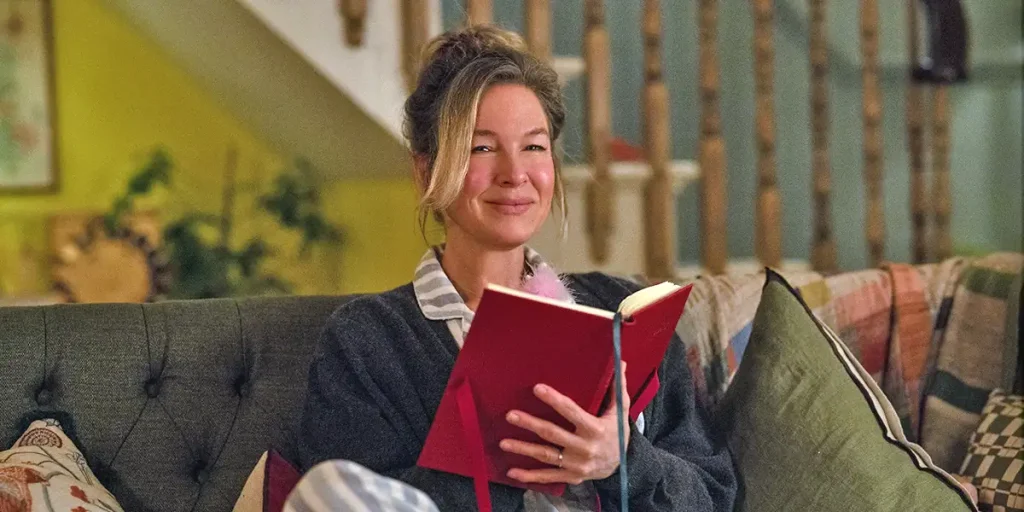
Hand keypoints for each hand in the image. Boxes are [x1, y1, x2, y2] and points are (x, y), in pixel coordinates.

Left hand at [500, 364, 629, 485]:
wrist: (624, 466)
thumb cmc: (618, 433)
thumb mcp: (620, 411)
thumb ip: (617, 387)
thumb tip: (619, 361)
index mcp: (596, 429)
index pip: (572, 411)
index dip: (554, 400)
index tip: (537, 389)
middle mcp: (585, 448)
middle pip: (553, 434)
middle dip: (530, 424)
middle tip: (510, 415)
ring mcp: (577, 464)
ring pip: (546, 456)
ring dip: (523, 449)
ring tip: (503, 442)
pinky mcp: (571, 476)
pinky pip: (548, 477)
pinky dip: (529, 476)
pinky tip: (512, 471)